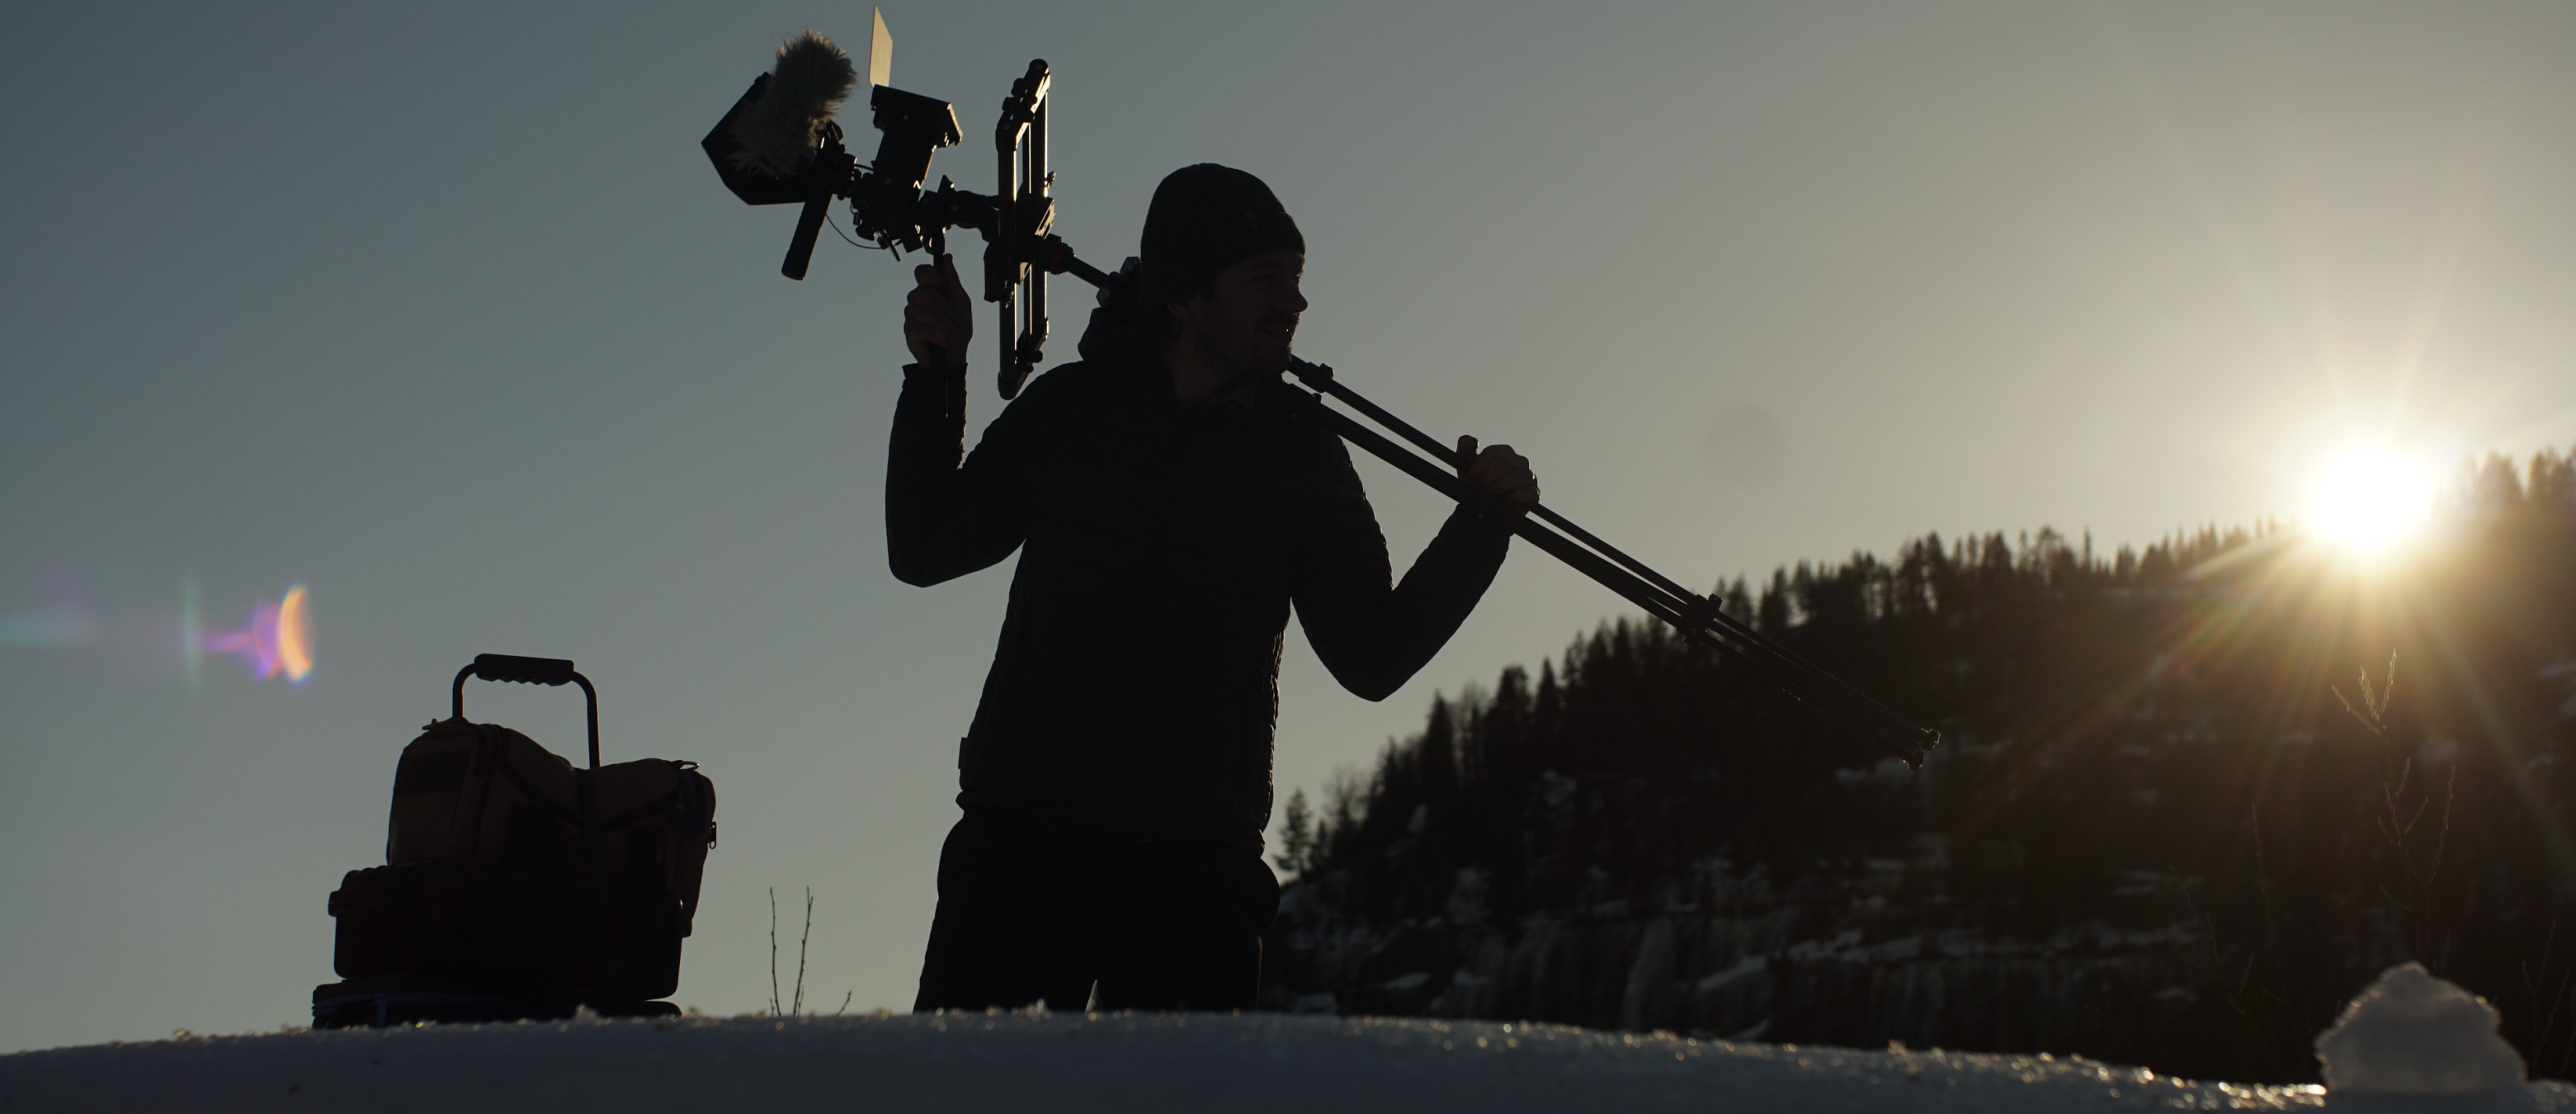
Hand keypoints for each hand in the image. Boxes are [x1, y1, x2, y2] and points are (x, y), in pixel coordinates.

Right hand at [903, 253, 972, 368]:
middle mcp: (917, 298)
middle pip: (926, 294)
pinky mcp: (909, 330)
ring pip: (925, 312)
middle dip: (946, 310)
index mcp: (930, 288)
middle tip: (953, 319)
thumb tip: (947, 258)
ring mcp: (911, 314)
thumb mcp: (961, 301)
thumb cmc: (958, 327)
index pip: (922, 271)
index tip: (943, 288)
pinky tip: (945, 342)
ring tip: (951, 333)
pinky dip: (939, 336)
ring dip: (945, 325)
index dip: (932, 277)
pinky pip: (921, 328)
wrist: (955, 354)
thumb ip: (953, 280)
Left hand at [1457, 435, 1538, 506]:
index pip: (1493, 452)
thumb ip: (1465, 448)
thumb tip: (1473, 440)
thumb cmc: (1477, 485)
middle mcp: (1519, 461)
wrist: (1484, 509)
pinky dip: (1517, 496)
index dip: (1479, 466)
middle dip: (1489, 476)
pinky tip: (1505, 500)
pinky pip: (1531, 491)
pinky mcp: (1534, 494)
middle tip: (1479, 486)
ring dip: (1503, 484)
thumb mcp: (1466, 467)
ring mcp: (1529, 477)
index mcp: (1504, 452)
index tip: (1471, 478)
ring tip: (1491, 492)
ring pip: (1522, 474)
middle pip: (1507, 462)